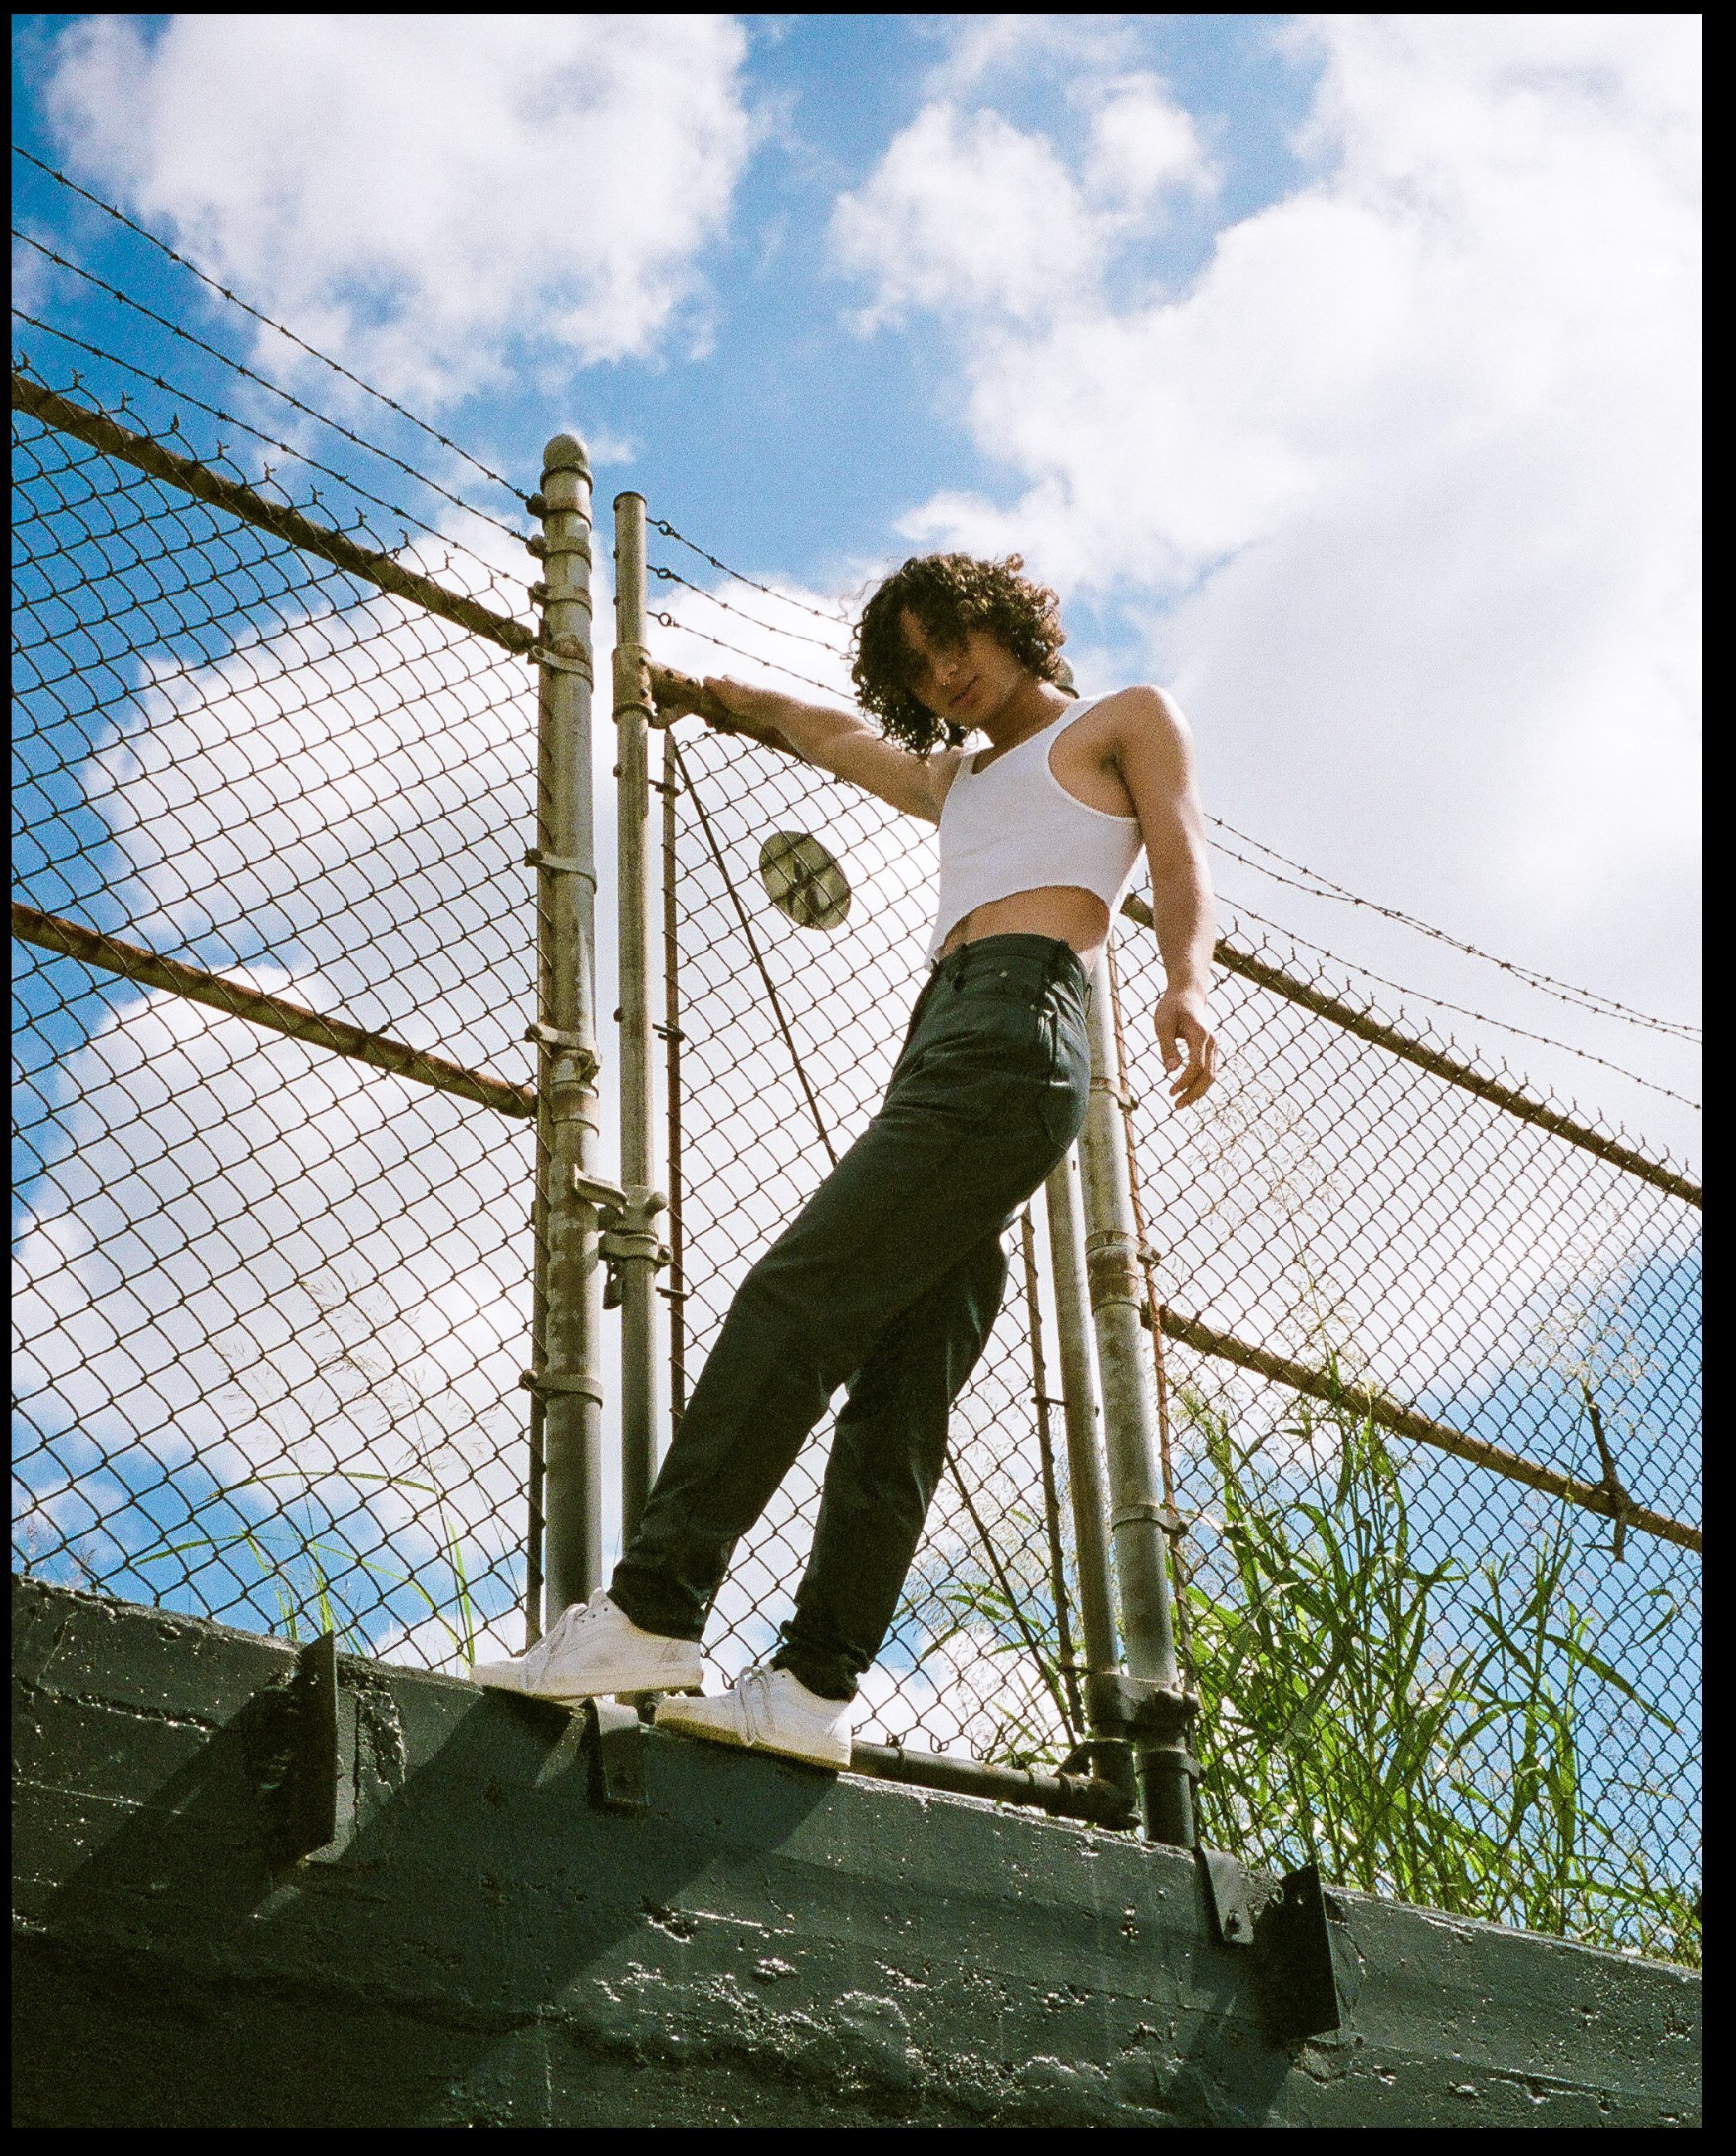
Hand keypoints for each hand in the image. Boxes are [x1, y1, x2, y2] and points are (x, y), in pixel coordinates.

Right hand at [702, 674, 784, 730]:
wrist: (766, 707)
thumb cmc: (742, 697)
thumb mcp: (722, 686)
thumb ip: (711, 682)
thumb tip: (704, 680)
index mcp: (725, 682)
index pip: (709, 692)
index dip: (705, 704)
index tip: (705, 716)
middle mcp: (732, 689)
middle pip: (716, 704)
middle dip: (713, 717)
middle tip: (712, 726)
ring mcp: (739, 700)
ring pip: (724, 713)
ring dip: (721, 723)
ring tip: (723, 731)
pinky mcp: (746, 710)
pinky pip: (734, 718)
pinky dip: (730, 725)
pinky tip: (731, 731)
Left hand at [1154, 986, 1216, 1106]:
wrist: (1188, 994)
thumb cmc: (1172, 1007)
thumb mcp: (1163, 1024)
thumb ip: (1167, 1047)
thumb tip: (1171, 1071)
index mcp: (1200, 1035)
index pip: (1197, 1066)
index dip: (1185, 1082)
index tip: (1170, 1091)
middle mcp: (1211, 1042)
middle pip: (1208, 1075)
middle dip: (1194, 1093)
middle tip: (1176, 1106)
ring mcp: (1214, 1046)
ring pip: (1212, 1076)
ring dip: (1198, 1092)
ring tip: (1180, 1103)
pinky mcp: (1211, 1050)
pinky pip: (1209, 1071)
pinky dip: (1200, 1084)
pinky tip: (1187, 1093)